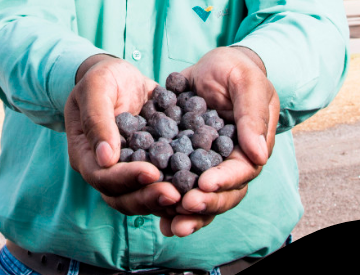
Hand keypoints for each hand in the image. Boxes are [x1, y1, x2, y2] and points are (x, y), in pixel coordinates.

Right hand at [64, 54, 180, 216]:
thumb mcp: (97, 88)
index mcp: (86, 154)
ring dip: (161, 198)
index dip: (126, 178)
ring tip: (186, 195)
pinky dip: (173, 185)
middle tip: (175, 195)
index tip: (152, 173)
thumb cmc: (104, 78)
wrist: (122, 78)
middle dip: (148, 197)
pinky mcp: (147, 164)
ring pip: (140, 195)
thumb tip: (106, 159)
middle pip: (121, 196)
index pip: (102, 176)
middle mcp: (105, 168)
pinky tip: (193, 184)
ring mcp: (126, 169)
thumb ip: (97, 120)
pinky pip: (158, 182)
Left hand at [159, 47, 279, 236]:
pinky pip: (179, 182)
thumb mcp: (246, 82)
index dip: (225, 180)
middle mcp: (229, 161)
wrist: (212, 67)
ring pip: (201, 195)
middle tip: (183, 209)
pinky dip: (169, 198)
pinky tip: (155, 212)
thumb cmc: (234, 70)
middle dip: (205, 203)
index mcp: (249, 147)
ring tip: (170, 225)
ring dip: (187, 213)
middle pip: (222, 192)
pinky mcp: (185, 159)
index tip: (205, 184)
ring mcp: (207, 163)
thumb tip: (259, 154)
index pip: (242, 171)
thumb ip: (252, 115)